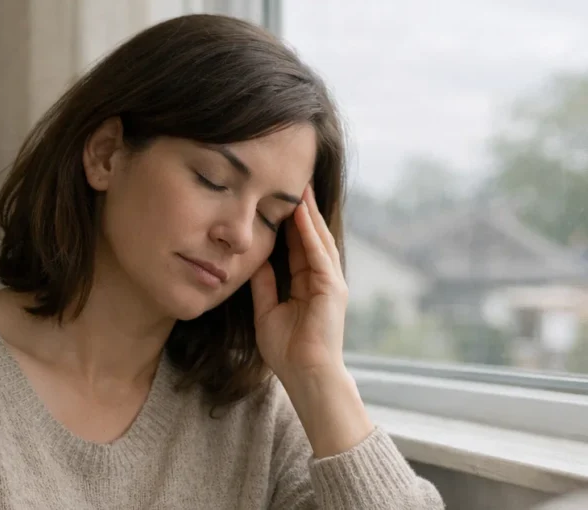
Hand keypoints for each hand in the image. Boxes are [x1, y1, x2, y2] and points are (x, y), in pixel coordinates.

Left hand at [250, 184, 348, 384]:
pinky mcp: (332, 288)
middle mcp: (322, 279)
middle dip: (302, 211)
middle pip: (310, 237)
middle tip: (292, 182)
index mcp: (307, 284)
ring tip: (299, 188)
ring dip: (308, 214)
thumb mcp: (266, 310)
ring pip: (318, 239)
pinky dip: (309, 233)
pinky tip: (300, 214)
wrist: (305, 375)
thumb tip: (255, 259)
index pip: (297, 246)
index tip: (276, 200)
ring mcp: (330, 282)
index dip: (288, 223)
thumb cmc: (286, 351)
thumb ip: (264, 284)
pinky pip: (319, 254)